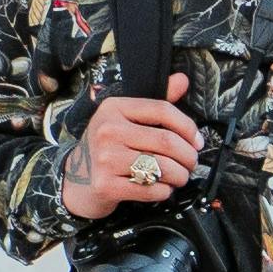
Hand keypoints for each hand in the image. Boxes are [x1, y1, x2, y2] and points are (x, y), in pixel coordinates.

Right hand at [64, 89, 201, 226]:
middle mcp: (107, 130)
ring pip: (161, 167)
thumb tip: (182, 80)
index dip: (188, 127)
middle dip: (188, 155)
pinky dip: (164, 191)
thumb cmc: (108, 148)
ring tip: (180, 176)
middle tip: (192, 163)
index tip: (197, 141)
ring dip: (180, 175)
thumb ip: (156, 103)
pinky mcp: (106, 185)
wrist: (75, 180)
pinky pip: (150, 189)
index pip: (162, 110)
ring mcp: (105, 158)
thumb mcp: (125, 119)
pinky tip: (162, 188)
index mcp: (114, 108)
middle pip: (166, 141)